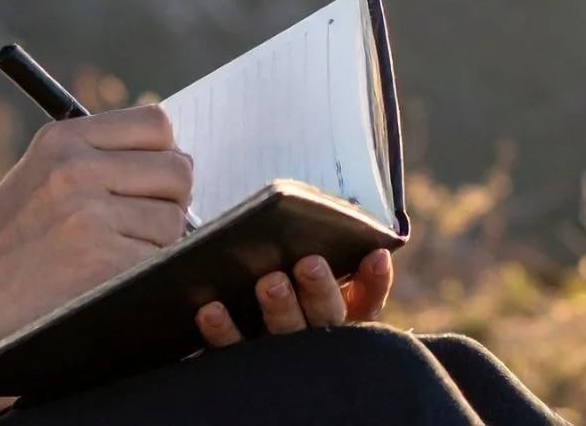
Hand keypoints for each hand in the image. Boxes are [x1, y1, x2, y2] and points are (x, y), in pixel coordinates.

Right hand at [0, 105, 192, 352]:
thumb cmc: (6, 243)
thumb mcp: (39, 174)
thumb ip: (98, 157)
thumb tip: (178, 160)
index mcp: (62, 139)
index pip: (156, 124)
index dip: (166, 153)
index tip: (155, 178)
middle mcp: (76, 169)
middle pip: (177, 170)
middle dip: (171, 199)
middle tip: (143, 222)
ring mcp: (89, 215)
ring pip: (174, 219)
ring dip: (158, 241)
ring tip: (113, 253)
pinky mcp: (103, 262)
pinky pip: (160, 258)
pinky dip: (146, 271)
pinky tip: (109, 277)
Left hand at [193, 247, 393, 346]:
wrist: (223, 350)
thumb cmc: (271, 284)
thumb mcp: (298, 270)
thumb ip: (317, 250)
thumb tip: (328, 220)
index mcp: (337, 314)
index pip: (367, 299)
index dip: (374, 280)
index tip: (374, 254)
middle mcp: (315, 340)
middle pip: (326, 317)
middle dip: (320, 290)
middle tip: (309, 263)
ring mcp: (279, 357)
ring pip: (285, 335)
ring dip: (280, 309)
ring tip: (269, 283)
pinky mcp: (240, 366)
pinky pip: (232, 351)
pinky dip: (223, 331)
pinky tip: (211, 310)